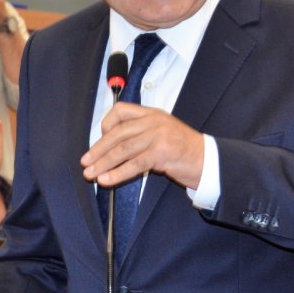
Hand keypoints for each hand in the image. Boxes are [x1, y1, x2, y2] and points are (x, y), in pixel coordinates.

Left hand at [81, 102, 204, 189]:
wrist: (208, 160)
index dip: (105, 125)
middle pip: (117, 133)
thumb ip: (140, 134)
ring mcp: (158, 135)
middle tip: (85, 162)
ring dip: (103, 163)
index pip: (120, 111)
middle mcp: (153, 121)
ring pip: (123, 149)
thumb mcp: (161, 133)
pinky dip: (117, 174)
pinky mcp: (162, 152)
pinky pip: (134, 164)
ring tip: (91, 174)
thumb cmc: (182, 150)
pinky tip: (106, 180)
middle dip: (98, 149)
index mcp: (151, 113)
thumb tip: (111, 148)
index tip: (99, 141)